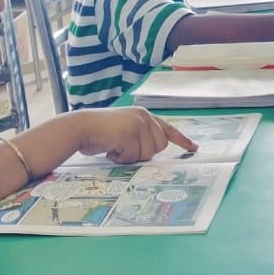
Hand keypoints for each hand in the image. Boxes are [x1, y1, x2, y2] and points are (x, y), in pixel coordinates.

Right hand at [74, 107, 196, 163]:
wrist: (79, 128)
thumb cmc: (99, 133)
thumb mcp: (124, 131)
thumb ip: (140, 137)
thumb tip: (153, 152)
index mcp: (144, 115)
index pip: (168, 129)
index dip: (182, 140)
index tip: (193, 148)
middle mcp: (144, 117)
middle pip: (159, 147)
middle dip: (143, 154)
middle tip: (124, 150)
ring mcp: (138, 124)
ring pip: (147, 154)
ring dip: (130, 157)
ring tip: (115, 148)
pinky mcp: (130, 133)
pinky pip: (133, 157)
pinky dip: (120, 158)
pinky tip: (110, 149)